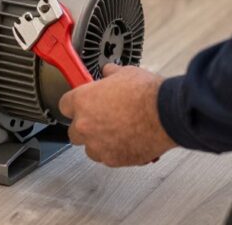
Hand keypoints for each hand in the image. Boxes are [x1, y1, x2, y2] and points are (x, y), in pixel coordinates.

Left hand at [58, 64, 177, 166]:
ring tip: (116, 132)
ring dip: (99, 141)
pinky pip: (108, 157)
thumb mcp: (125, 73)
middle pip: (74, 131)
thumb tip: (109, 72)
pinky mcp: (113, 160)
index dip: (75, 104)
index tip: (83, 104)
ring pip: (90, 148)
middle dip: (85, 126)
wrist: (166, 114)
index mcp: (83, 101)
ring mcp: (98, 145)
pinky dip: (115, 151)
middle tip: (101, 118)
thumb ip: (110, 74)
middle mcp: (85, 125)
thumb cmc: (147, 94)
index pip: (64, 105)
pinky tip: (127, 140)